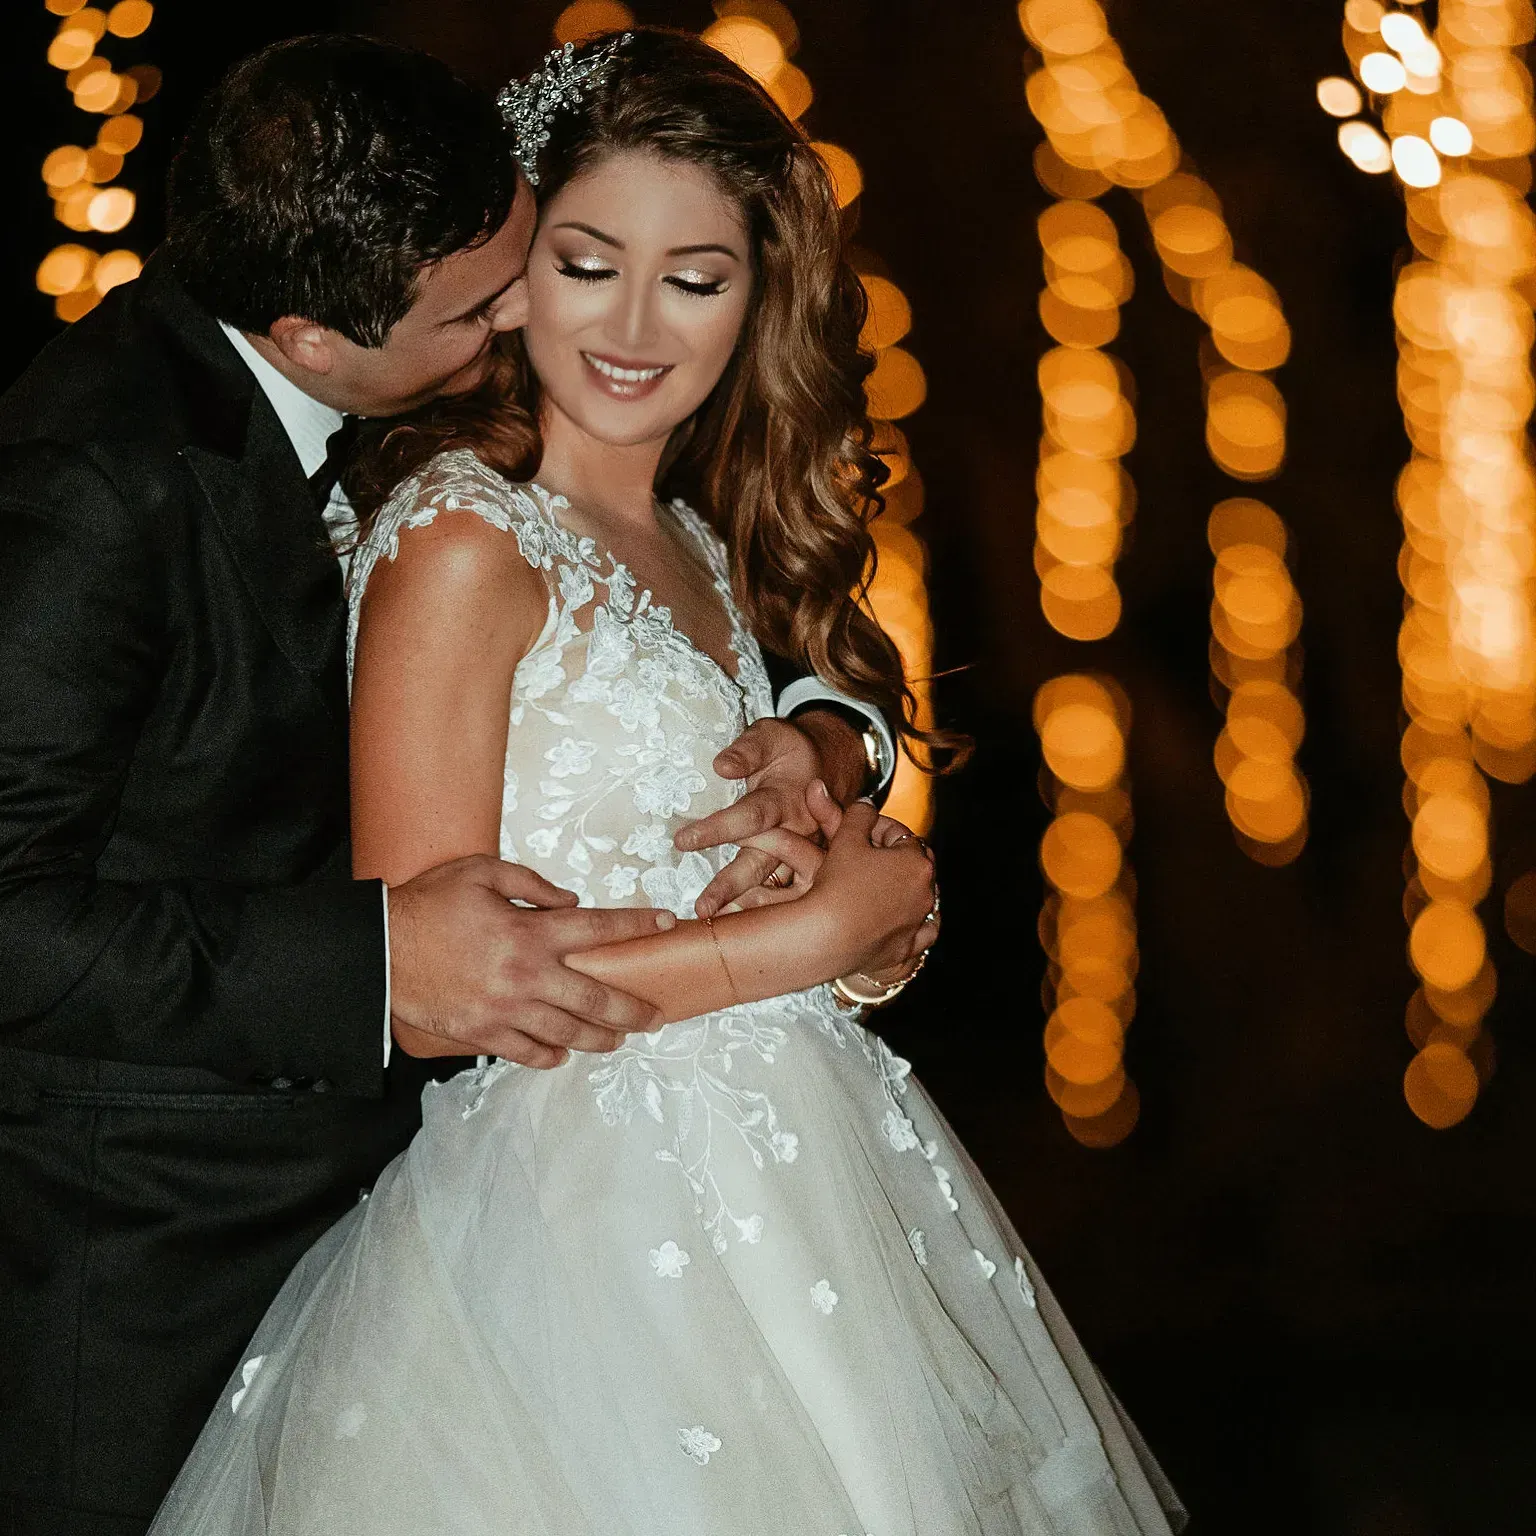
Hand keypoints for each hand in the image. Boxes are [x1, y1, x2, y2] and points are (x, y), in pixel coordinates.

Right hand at [387, 855, 675, 1068]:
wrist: (377, 952)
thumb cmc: (428, 905)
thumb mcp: (481, 872)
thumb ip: (531, 883)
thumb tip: (570, 899)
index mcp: (530, 931)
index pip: (600, 928)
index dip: (638, 926)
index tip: (667, 924)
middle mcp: (527, 975)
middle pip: (598, 998)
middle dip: (634, 1008)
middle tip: (656, 1015)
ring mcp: (507, 1010)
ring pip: (569, 1033)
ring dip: (601, 1039)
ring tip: (620, 1039)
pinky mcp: (484, 1034)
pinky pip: (528, 1052)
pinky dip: (551, 1056)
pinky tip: (564, 1054)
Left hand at [676, 718, 828, 918]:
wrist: (828, 766)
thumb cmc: (790, 751)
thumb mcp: (772, 736)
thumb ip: (747, 750)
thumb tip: (721, 766)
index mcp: (786, 800)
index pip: (751, 817)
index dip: (719, 829)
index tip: (683, 841)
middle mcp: (796, 832)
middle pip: (761, 863)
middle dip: (731, 886)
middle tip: (701, 908)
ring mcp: (801, 853)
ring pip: (773, 886)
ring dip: (745, 906)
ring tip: (714, 929)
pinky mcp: (801, 866)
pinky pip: (781, 893)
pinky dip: (760, 911)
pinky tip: (735, 930)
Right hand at [799, 796, 938, 979]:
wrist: (827, 935)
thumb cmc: (838, 885)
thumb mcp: (846, 839)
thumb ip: (860, 816)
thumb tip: (866, 803)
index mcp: (916, 862)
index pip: (901, 835)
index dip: (878, 827)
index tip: (861, 828)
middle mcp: (926, 892)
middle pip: (916, 865)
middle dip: (898, 857)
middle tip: (873, 853)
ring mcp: (918, 922)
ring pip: (923, 899)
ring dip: (909, 888)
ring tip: (891, 884)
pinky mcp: (907, 948)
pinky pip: (922, 934)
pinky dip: (918, 925)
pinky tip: (912, 921)